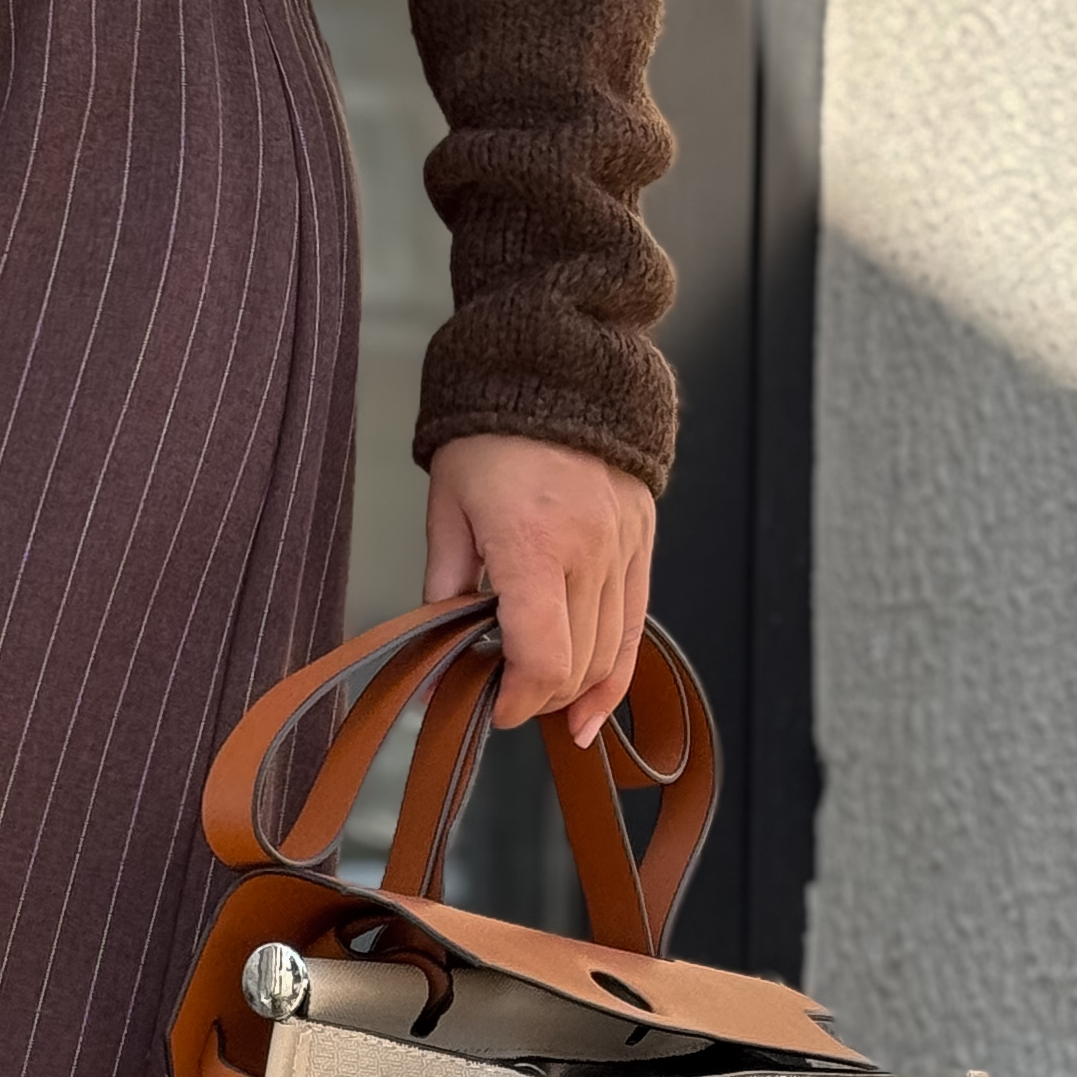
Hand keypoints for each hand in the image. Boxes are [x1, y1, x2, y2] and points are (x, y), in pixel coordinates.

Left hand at [422, 433, 655, 746]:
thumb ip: (445, 588)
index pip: (540, 659)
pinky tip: (593, 705)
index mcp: (533, 546)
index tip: (493, 709)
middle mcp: (589, 552)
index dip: (516, 701)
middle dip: (538, 697)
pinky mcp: (642, 539)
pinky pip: (636, 622)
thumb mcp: (448, 510)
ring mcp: (623, 546)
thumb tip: (434, 655)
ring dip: (574, 688)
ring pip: (608, 651)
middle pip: (575, 666)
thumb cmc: (491, 435)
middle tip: (505, 698)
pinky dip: (616, 670)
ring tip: (542, 699)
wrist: (554, 367)